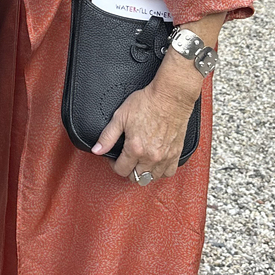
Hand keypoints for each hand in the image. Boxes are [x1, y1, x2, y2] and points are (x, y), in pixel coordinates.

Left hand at [92, 59, 201, 183]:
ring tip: (140, 162)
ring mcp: (165, 156)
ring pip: (153, 178)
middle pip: (137, 178)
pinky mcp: (176, 153)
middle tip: (126, 159)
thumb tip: (97, 150)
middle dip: (128, 171)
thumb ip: (107, 136)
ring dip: (144, 173)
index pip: (121, 170)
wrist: (170, 97)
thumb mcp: (120, 116)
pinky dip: (161, 171)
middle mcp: (151, 157)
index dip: (114, 165)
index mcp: (135, 149)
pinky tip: (156, 162)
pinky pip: (169, 172)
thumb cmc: (147, 103)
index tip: (114, 157)